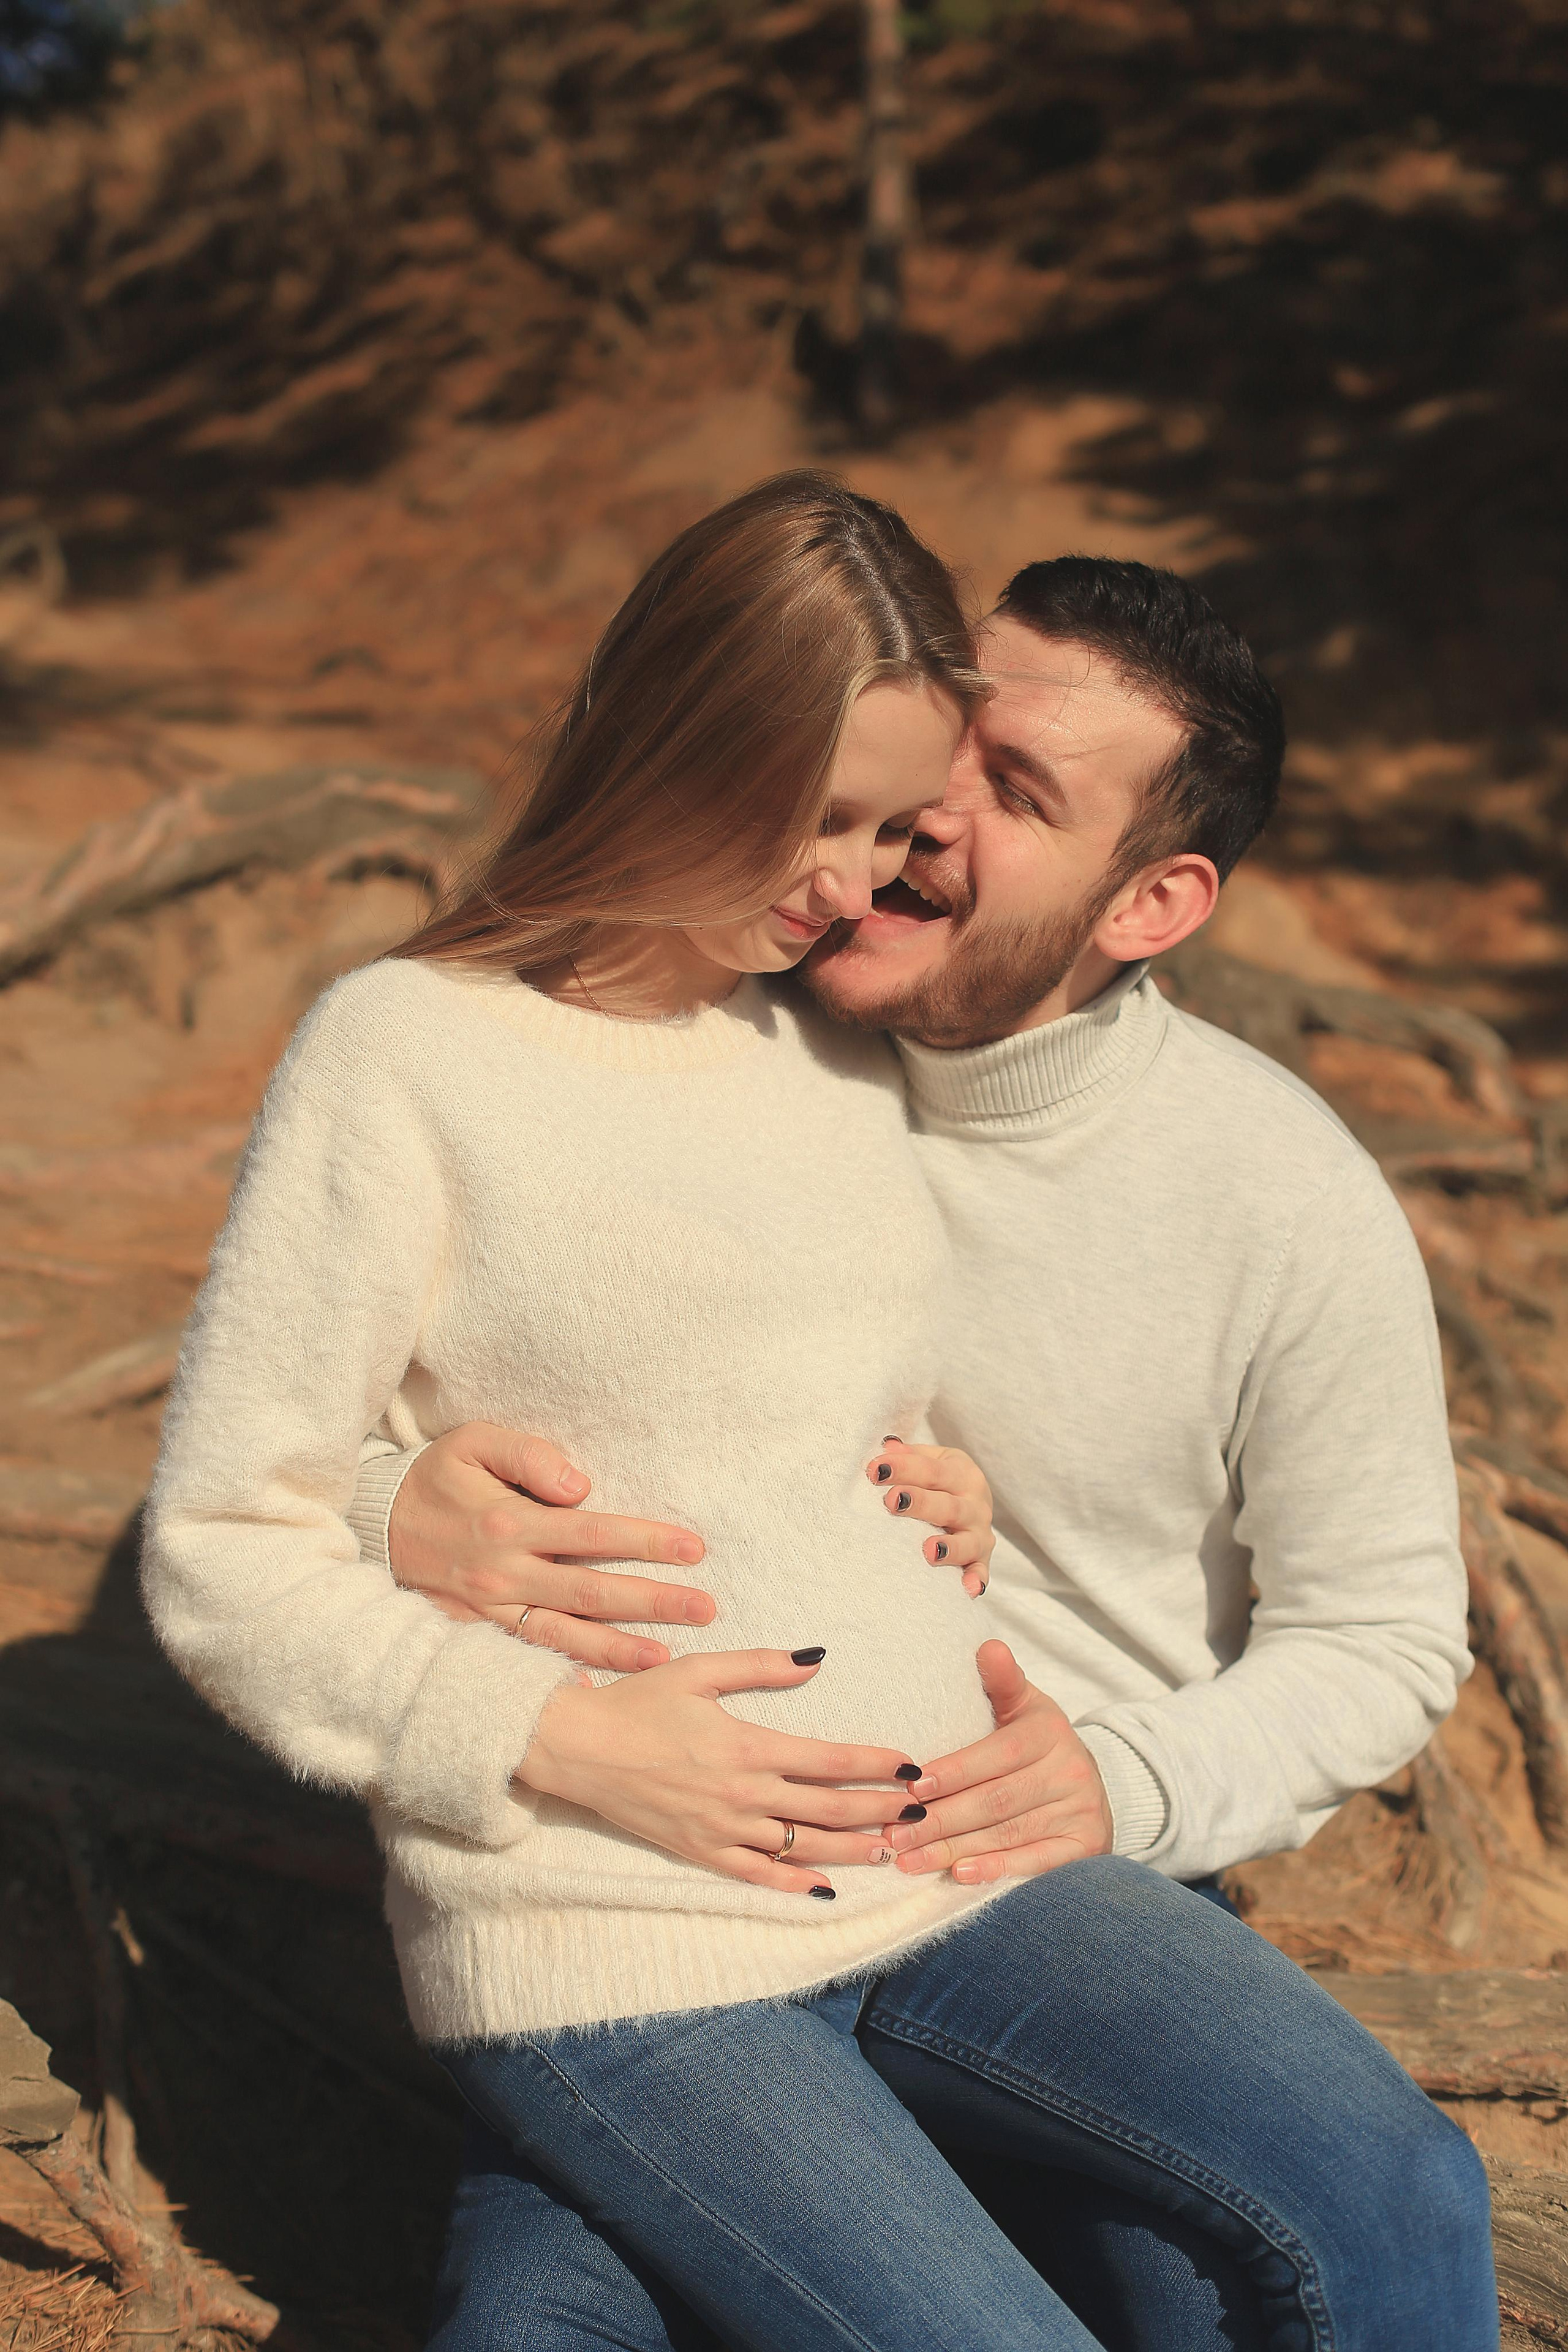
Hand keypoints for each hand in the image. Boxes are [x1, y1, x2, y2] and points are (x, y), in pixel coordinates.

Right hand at [388, 1422, 716, 1672]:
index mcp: (508, 1523)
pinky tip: (602, 1688)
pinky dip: (564, 1675)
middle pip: (590, 1591)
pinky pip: (527, 1658)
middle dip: (651, 1601)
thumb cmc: (437, 1477)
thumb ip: (528, 1455)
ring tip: (668, 1657)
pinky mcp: (476, 1635)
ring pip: (564, 1635)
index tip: (693, 1549)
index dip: (645, 1541)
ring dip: (618, 1648)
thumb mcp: (473, 1443)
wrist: (374, 1526)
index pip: (592, 1533)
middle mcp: (502, 1574)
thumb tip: (580, 1485)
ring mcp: (488, 1612)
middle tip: (705, 1608)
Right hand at [517, 1648, 921, 1893]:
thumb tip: (817, 1658)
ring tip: (892, 1850)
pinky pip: (757, 1876)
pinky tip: (826, 1889)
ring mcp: (723, 1830)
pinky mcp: (701, 1853)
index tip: (912, 1767)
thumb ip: (762, 1666)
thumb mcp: (701, 1671)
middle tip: (921, 1812)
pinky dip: (794, 1885)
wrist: (579, 1750)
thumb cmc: (639, 1703)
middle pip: (829, 1809)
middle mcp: (743, 1795)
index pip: (830, 1762)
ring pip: (802, 1848)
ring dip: (852, 1850)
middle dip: (881, 1812)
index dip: (877, 1766)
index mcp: (748, 1747)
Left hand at [865, 1437, 994, 1596]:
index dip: (903, 1468)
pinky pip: (981, 1572)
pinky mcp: (981, 1560)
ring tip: (929, 1550)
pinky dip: (977, 1580)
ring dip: (950, 1547)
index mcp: (961, 1473)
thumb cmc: (941, 1481)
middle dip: (921, 1503)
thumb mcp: (931, 1461)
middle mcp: (975, 1503)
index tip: (874, 1469)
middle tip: (893, 1501)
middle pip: (948, 1505)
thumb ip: (909, 1456)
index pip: (931, 1470)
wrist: (974, 1502)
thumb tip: (886, 1446)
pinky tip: (970, 1590)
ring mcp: (980, 1533)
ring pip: (967, 1541)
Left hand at [885, 1641, 1112, 1882]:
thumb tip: (987, 1647)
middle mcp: (1070, 1771)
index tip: (912, 1787)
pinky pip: (1037, 1862)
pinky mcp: (1087, 1847)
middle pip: (996, 1800)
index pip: (998, 1754)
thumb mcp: (1026, 1707)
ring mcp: (1081, 1812)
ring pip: (1007, 1834)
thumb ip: (1003, 1682)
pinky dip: (997, 1869)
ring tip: (908, 1859)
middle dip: (941, 1820)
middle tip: (894, 1835)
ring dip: (954, 1850)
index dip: (955, 1771)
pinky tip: (960, 1875)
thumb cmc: (1039, 1744)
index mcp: (1049, 1731)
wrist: (1093, 1784)